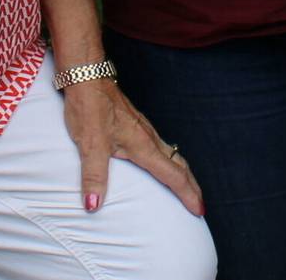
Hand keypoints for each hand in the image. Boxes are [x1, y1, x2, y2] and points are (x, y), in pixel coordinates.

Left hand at [60, 78, 202, 215]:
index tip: (199, 210)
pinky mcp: (133, 122)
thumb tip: (93, 205)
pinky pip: (159, 145)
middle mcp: (147, 136)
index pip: (172, 174)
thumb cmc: (89, 106)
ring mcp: (142, 127)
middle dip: (191, 185)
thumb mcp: (89, 144)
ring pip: (170, 153)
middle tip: (200, 203)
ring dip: (181, 171)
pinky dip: (168, 159)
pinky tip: (158, 160)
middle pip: (178, 164)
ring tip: (184, 186)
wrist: (85, 74)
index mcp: (142, 145)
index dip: (187, 193)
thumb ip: (94, 176)